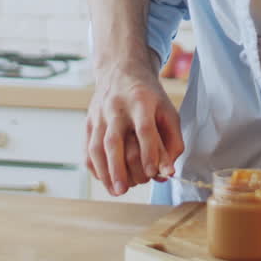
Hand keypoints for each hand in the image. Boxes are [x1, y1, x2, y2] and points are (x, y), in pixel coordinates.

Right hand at [85, 60, 183, 196]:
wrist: (121, 70)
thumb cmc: (149, 97)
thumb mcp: (168, 111)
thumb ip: (172, 142)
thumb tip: (167, 172)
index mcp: (141, 101)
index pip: (144, 129)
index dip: (148, 152)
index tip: (152, 173)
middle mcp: (116, 107)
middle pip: (113, 140)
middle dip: (119, 168)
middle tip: (127, 189)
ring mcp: (99, 114)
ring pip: (96, 146)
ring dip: (105, 171)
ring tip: (116, 190)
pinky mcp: (89, 121)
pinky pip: (87, 148)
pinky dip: (95, 166)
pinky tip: (105, 179)